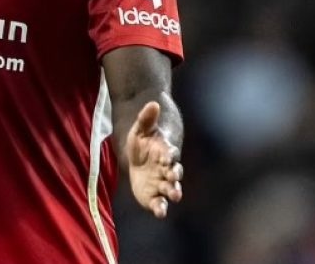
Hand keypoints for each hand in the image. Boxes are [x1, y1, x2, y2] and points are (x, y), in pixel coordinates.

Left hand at [125, 101, 182, 218]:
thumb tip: (152, 103)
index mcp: (165, 152)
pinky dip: (160, 207)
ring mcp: (162, 183)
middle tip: (174, 178)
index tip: (168, 158)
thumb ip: (146, 117)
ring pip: (171, 189)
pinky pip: (159, 202)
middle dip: (175, 176)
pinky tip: (159, 212)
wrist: (139, 156)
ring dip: (173, 192)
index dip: (169, 156)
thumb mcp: (140, 127)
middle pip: (175, 173)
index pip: (171, 154)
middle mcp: (167, 169)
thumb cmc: (142, 140)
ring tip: (173, 196)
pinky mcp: (154, 195)